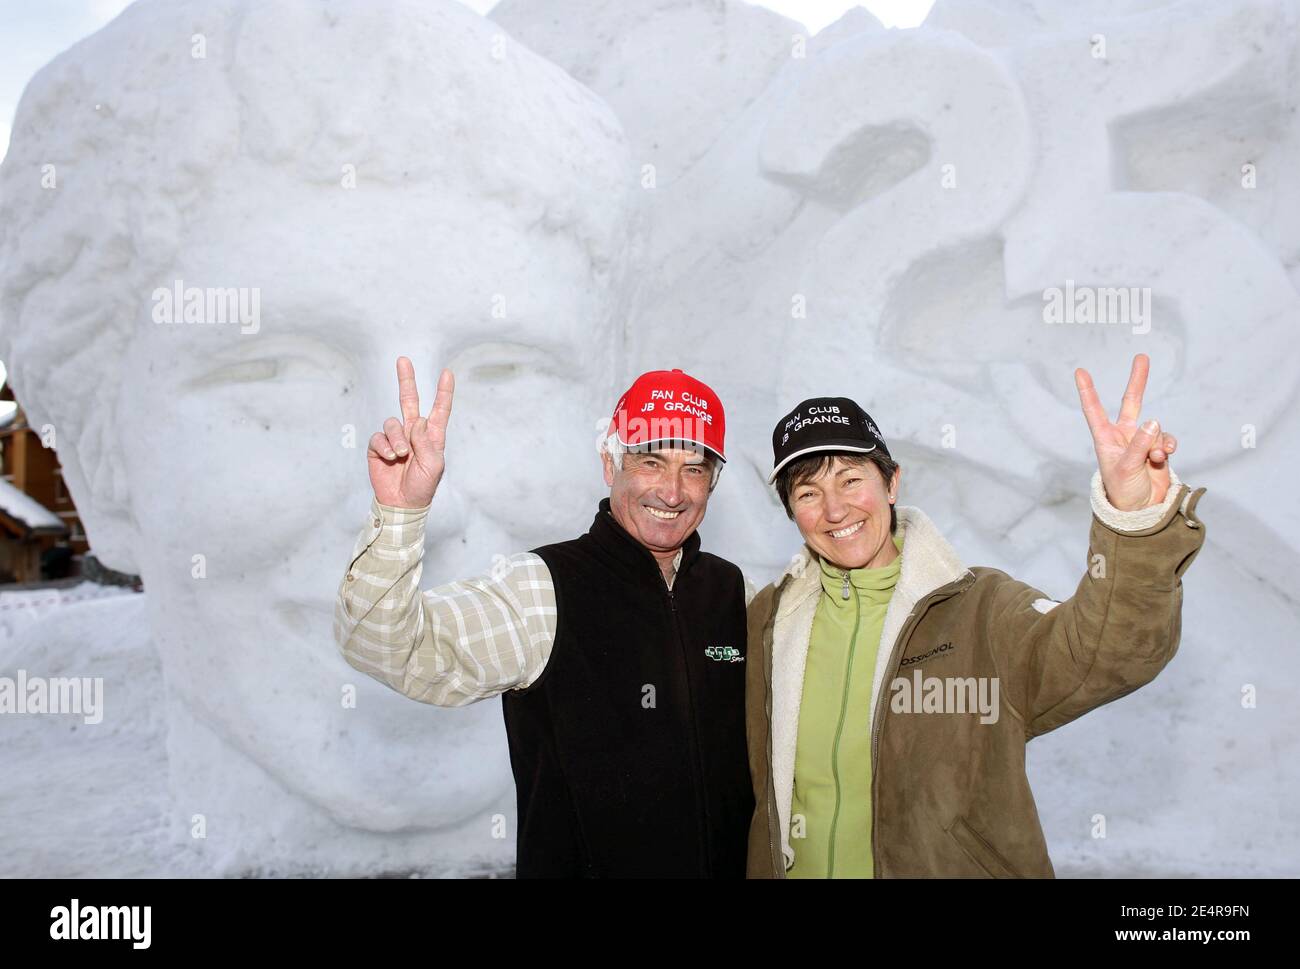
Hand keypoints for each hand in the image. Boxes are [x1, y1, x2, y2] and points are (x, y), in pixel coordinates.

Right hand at [367, 357, 453, 508]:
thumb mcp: (433, 465)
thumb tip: (418, 420)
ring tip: (401, 455)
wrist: (402, 503)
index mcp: (432, 436)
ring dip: (396, 438)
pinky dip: (384, 446)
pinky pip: (378, 437)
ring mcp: (395, 438)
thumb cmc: (423, 486)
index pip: (439, 410)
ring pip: (392, 423)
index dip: (443, 392)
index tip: (447, 373)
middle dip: (406, 380)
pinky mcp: (378, 446)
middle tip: (403, 360)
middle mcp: (413, 433)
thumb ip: (426, 442)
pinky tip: (390, 458)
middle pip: (409, 401)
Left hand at [1074, 353, 1176, 511]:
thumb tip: (1154, 421)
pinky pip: (1167, 439)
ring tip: (1154, 459)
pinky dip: (1168, 446)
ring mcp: (1142, 442)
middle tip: (1142, 356)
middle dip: (1137, 381)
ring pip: (1155, 429)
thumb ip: (1140, 445)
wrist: (1141, 511)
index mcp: (1105, 439)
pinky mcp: (1158, 450)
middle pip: (1131, 402)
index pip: (1094, 410)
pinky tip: (1165, 456)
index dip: (1088, 391)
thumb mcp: (1127, 468)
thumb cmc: (1124, 491)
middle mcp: (1123, 436)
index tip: (1080, 371)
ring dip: (1158, 443)